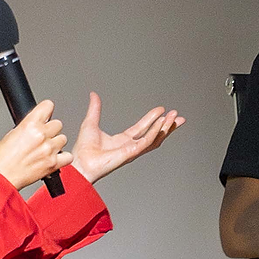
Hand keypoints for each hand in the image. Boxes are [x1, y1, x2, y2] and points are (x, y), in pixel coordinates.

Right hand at [0, 100, 71, 190]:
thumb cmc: (1, 160)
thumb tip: (35, 124)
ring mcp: (49, 149)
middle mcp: (41, 135)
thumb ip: (27, 127)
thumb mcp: (10, 134)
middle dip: (51, 130)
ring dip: (56, 144)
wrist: (0, 178)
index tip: (46, 114)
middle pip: (58, 124)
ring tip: (45, 150)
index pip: (48, 106)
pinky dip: (63, 158)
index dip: (46, 110)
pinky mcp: (53, 163)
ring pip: (63, 139)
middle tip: (42, 138)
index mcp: (29, 125)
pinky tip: (53, 159)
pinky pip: (68, 156)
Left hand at [70, 92, 184, 183]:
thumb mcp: (91, 122)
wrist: (80, 163)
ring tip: (174, 118)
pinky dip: (155, 132)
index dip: (152, 118)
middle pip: (153, 134)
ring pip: (154, 138)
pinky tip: (162, 124)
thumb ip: (95, 109)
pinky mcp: (131, 153)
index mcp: (122, 140)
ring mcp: (132, 150)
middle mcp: (130, 146)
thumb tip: (94, 95)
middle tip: (178, 116)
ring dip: (165, 128)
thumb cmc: (83, 149)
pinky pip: (146, 141)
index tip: (162, 109)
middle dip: (167, 125)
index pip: (142, 127)